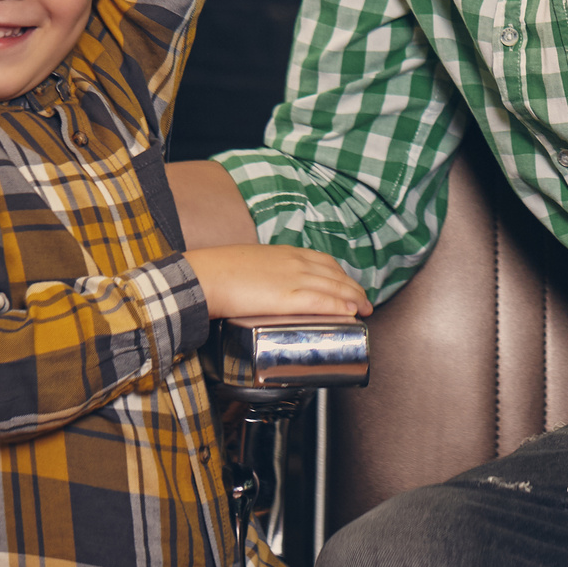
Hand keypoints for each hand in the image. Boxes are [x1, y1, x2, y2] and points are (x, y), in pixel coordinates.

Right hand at [183, 243, 372, 320]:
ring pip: (335, 287)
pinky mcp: (289, 297)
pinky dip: (341, 307)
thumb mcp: (249, 263)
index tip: (348, 285)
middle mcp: (295, 263)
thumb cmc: (218, 272)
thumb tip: (265, 285)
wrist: (204, 276)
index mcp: (285, 254)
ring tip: (363, 310)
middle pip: (335, 274)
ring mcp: (294, 279)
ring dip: (353, 299)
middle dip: (353, 289)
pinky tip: (351, 313)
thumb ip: (264, 272)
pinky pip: (323, 301)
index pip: (324, 261)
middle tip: (363, 301)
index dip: (341, 275)